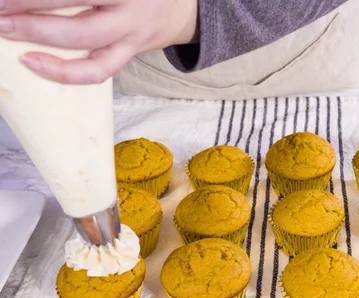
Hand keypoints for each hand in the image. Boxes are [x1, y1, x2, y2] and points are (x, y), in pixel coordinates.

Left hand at [0, 0, 197, 83]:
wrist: (183, 10)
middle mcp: (130, 4)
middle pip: (76, 0)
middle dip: (29, 1)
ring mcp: (131, 32)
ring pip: (86, 39)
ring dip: (40, 34)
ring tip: (5, 28)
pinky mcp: (128, 54)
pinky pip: (98, 71)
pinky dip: (64, 72)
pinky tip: (33, 62)